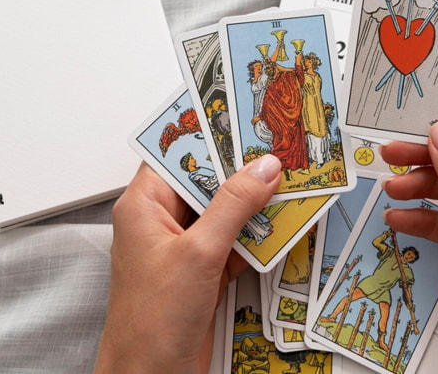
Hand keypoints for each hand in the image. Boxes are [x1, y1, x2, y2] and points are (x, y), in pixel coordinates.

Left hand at [94, 154, 281, 373]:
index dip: (209, 134)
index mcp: (144, 206)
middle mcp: (162, 221)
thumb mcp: (198, 253)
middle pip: (206, 180)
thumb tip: (264, 168)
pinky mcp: (204, 272)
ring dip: (256, 202)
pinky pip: (236, 241)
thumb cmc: (152, 320)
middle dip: (242, 168)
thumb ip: (233, 206)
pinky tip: (287, 221)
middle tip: (281, 147)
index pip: (177, 154)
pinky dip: (260, 234)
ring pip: (225, 211)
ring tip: (293, 179)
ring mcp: (185, 248)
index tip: (244, 117)